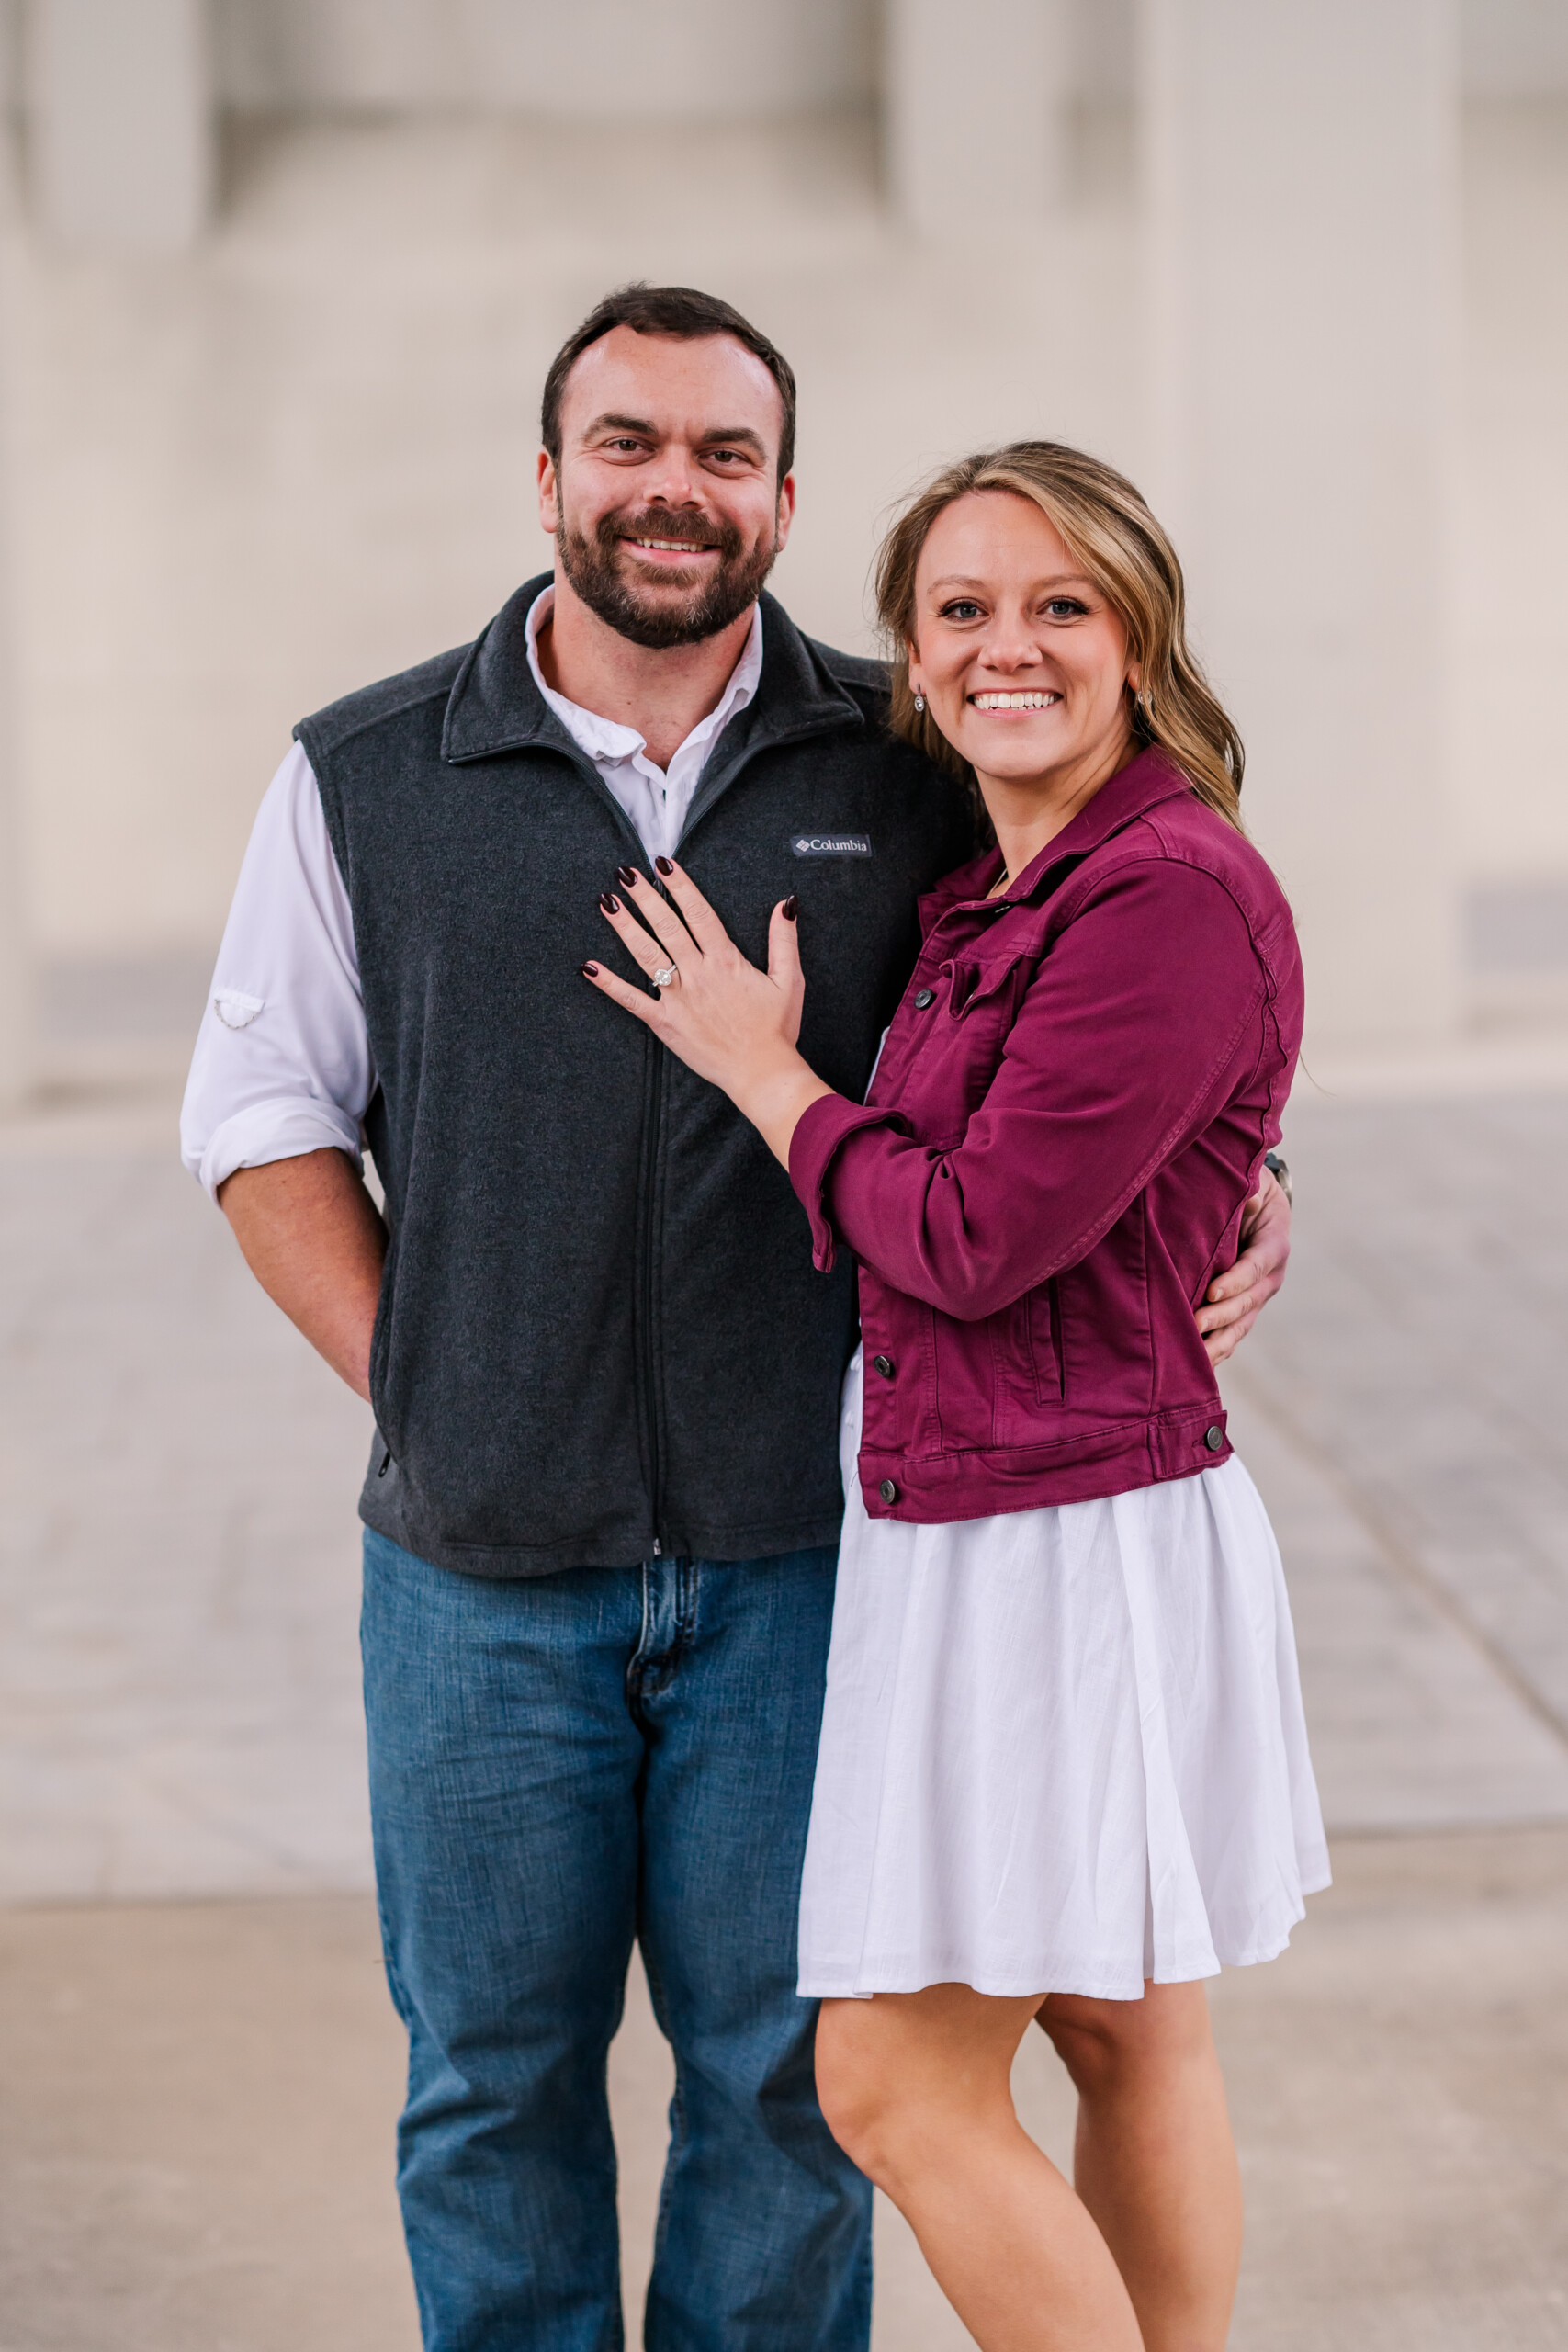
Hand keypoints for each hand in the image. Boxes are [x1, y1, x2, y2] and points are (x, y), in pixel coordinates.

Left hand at [582, 858, 833, 1166]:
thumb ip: (784, 940)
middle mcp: (698, 974)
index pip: (699, 913)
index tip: (663, 863)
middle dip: (644, 897)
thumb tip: (786, 903)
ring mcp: (679, 998)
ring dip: (625, 928)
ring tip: (607, 903)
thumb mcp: (789, 980)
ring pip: (646, 955)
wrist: (761, 1072)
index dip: (680, 886)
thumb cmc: (776, 1029)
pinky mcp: (665, 1023)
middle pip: (666, 926)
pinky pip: (632, 1001)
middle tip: (624, 872)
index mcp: (726, 961)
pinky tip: (590, 968)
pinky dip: (610, 985)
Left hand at [1197, 1164, 1290, 1365]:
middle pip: (1248, 1301)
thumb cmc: (1244, 1188)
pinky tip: (1195, 1365)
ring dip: (1218, 1341)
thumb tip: (1250, 1196)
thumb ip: (1249, 1189)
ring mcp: (1257, 1296)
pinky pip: (1231, 1334)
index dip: (1236, 1280)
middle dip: (1221, 1315)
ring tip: (1194, 1357)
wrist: (1253, 1205)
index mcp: (1274, 1243)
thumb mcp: (1251, 1180)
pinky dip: (1216, 1350)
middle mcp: (1270, 1276)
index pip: (1257, 1265)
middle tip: (1194, 1324)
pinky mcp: (1242, 1309)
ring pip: (1241, 1325)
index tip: (1211, 1291)